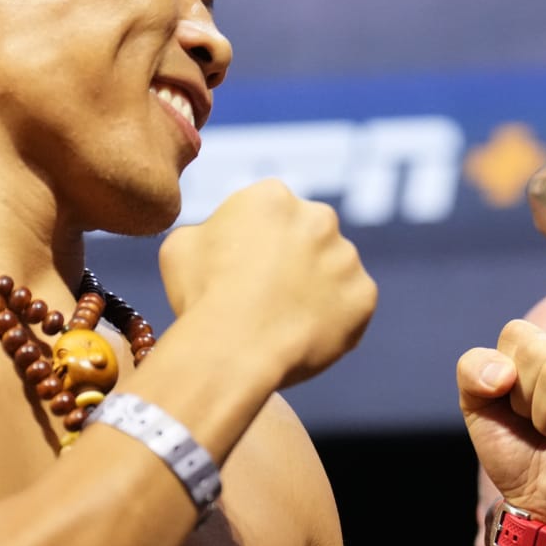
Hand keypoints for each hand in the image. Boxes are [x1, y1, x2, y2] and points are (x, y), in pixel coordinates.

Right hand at [160, 180, 377, 387]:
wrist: (234, 349)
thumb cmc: (202, 296)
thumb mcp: (180, 247)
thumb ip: (207, 231)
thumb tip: (215, 236)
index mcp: (272, 196)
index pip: (269, 214)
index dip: (254, 244)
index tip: (242, 270)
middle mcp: (318, 217)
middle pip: (308, 236)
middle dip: (293, 259)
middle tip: (268, 296)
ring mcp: (347, 257)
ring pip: (333, 270)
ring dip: (316, 288)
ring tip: (284, 321)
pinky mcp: (364, 295)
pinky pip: (351, 305)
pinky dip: (335, 319)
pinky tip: (304, 335)